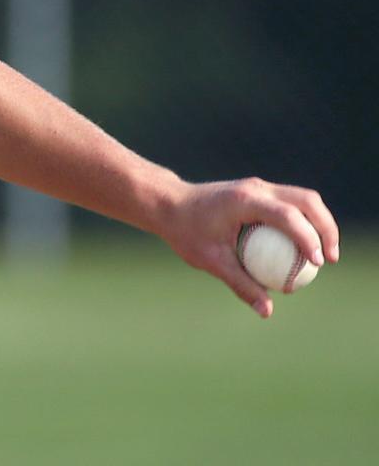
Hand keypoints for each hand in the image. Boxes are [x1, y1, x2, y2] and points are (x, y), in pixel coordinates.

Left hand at [162, 177, 338, 317]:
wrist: (168, 204)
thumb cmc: (185, 231)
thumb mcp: (211, 260)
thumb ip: (241, 284)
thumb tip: (267, 311)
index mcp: (244, 201)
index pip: (287, 215)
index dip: (308, 238)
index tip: (318, 263)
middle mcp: (256, 188)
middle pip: (307, 200)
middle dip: (326, 228)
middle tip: (330, 260)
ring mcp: (258, 186)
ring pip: (303, 198)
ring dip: (320, 223)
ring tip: (324, 255)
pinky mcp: (258, 191)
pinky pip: (290, 203)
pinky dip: (304, 222)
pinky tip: (304, 249)